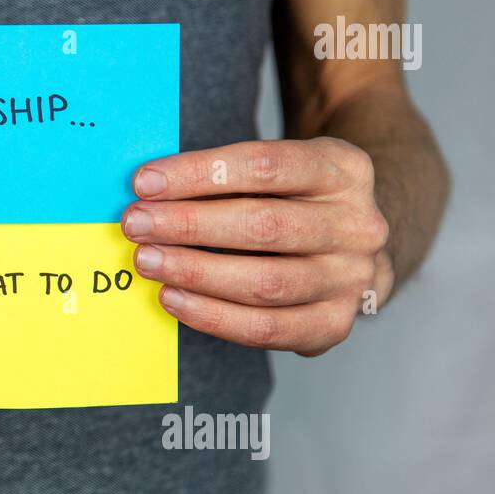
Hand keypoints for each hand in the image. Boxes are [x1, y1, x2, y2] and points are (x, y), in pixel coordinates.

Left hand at [122, 138, 392, 356]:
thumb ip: (224, 175)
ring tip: (147, 261)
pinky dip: (212, 316)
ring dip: (194, 272)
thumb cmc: (293, 198)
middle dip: (188, 224)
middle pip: (264, 225)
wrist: (348, 242)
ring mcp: (352, 279)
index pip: (265, 165)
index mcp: (343, 169)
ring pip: (265, 282)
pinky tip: (173, 298)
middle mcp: (358, 225)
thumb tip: (149, 189)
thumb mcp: (278, 167)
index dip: (198, 173)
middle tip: (136, 223)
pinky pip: (266, 328)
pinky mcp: (335, 324)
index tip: (145, 181)